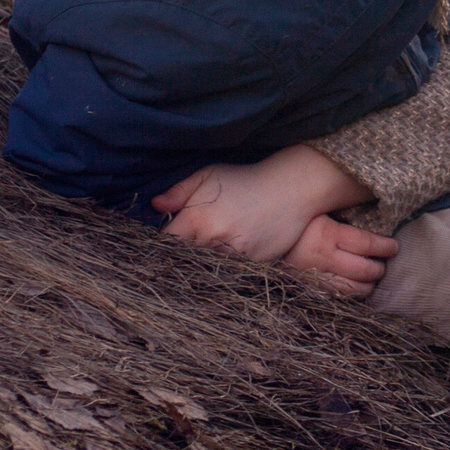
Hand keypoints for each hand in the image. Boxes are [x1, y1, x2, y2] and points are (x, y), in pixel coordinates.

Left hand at [150, 144, 371, 266]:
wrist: (293, 188)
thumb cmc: (247, 179)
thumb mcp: (209, 175)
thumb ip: (179, 192)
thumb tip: (155, 206)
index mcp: (197, 219)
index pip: (166, 245)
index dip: (160, 250)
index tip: (159, 252)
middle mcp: (214, 240)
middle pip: (184, 262)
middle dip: (180, 261)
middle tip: (178, 260)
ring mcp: (235, 255)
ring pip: (207, 271)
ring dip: (203, 268)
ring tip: (204, 262)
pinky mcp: (253, 265)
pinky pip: (231, 274)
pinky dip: (226, 271)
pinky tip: (226, 264)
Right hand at [285, 213, 399, 299]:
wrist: (255, 234)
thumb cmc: (293, 217)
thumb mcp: (317, 208)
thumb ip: (342, 210)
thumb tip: (370, 204)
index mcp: (326, 234)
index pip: (366, 244)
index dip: (385, 247)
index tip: (394, 247)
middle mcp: (321, 258)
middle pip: (362, 270)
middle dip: (378, 269)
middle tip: (385, 264)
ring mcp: (312, 276)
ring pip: (350, 290)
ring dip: (367, 287)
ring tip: (373, 279)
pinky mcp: (304, 287)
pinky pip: (332, 297)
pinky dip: (348, 296)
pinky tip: (354, 291)